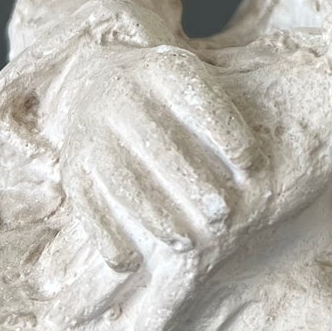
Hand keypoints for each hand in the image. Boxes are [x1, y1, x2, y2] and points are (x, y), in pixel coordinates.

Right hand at [56, 41, 263, 279]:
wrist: (96, 82)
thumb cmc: (167, 95)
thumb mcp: (197, 83)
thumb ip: (226, 115)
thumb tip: (258, 169)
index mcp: (164, 70)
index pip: (197, 100)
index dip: (227, 134)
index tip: (253, 165)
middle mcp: (122, 95)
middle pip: (158, 144)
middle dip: (194, 185)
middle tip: (224, 217)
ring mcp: (92, 134)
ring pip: (123, 180)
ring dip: (156, 218)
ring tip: (188, 245)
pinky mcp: (73, 170)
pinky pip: (88, 207)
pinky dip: (108, 237)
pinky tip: (133, 260)